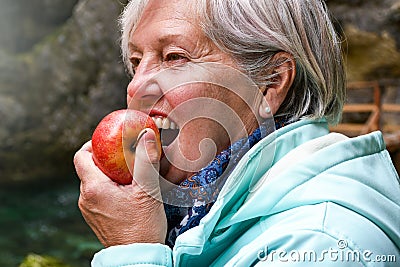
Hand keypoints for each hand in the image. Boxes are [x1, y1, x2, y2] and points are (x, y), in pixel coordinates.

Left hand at [73, 129, 166, 246]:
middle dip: (107, 158)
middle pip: (89, 168)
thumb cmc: (142, 227)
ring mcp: (89, 210)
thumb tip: (147, 135)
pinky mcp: (96, 218)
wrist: (137, 257)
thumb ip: (146, 161)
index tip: (110, 141)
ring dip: (109, 174)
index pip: (81, 156)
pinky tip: (128, 191)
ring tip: (130, 173)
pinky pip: (98, 194)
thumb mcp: (147, 190)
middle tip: (126, 155)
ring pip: (94, 182)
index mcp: (93, 188)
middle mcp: (85, 198)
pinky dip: (109, 187)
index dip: (93, 144)